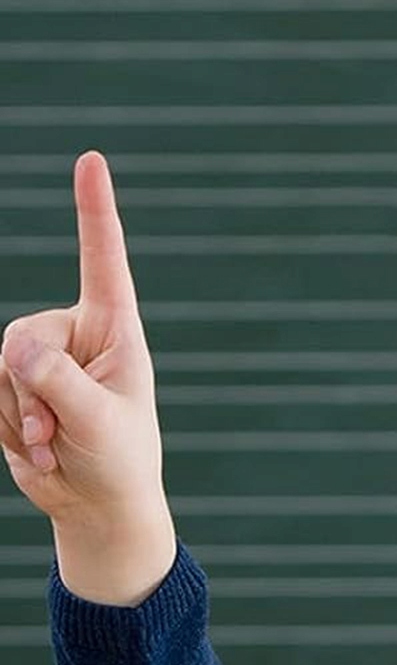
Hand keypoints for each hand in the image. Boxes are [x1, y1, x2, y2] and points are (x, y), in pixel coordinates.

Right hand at [0, 151, 175, 602]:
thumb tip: (18, 353)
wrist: (96, 505)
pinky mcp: (15, 381)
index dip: (94, 210)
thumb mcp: (98, 424)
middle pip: (24, 336)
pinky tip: (38, 446)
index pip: (103, 261)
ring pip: (0, 364)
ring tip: (55, 441)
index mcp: (116, 332)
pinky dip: (7, 424)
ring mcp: (42, 357)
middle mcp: (77, 334)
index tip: (92, 160)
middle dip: (33, 391)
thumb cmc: (118, 462)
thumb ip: (60, 384)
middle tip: (61, 431)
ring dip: (21, 413)